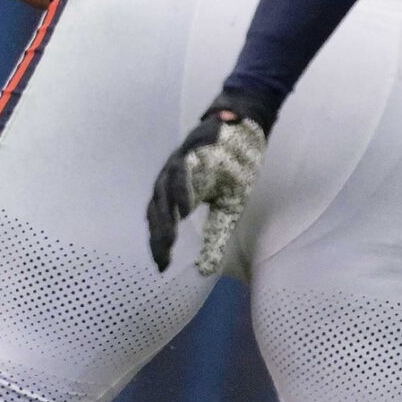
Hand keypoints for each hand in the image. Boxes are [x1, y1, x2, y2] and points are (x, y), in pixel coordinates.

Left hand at [146, 91, 274, 275]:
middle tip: (163, 259)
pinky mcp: (191, 150)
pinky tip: (184, 209)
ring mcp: (179, 164)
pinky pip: (180, 171)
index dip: (159, 245)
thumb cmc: (234, 168)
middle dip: (158, 236)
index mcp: (178, 195)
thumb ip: (215, 237)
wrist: (245, 130)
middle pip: (156, 210)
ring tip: (169, 240)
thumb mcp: (228, 209)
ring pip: (162, 192)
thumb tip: (204, 270)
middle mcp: (171, 180)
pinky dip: (181, 190)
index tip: (163, 267)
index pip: (161, 223)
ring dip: (165, 217)